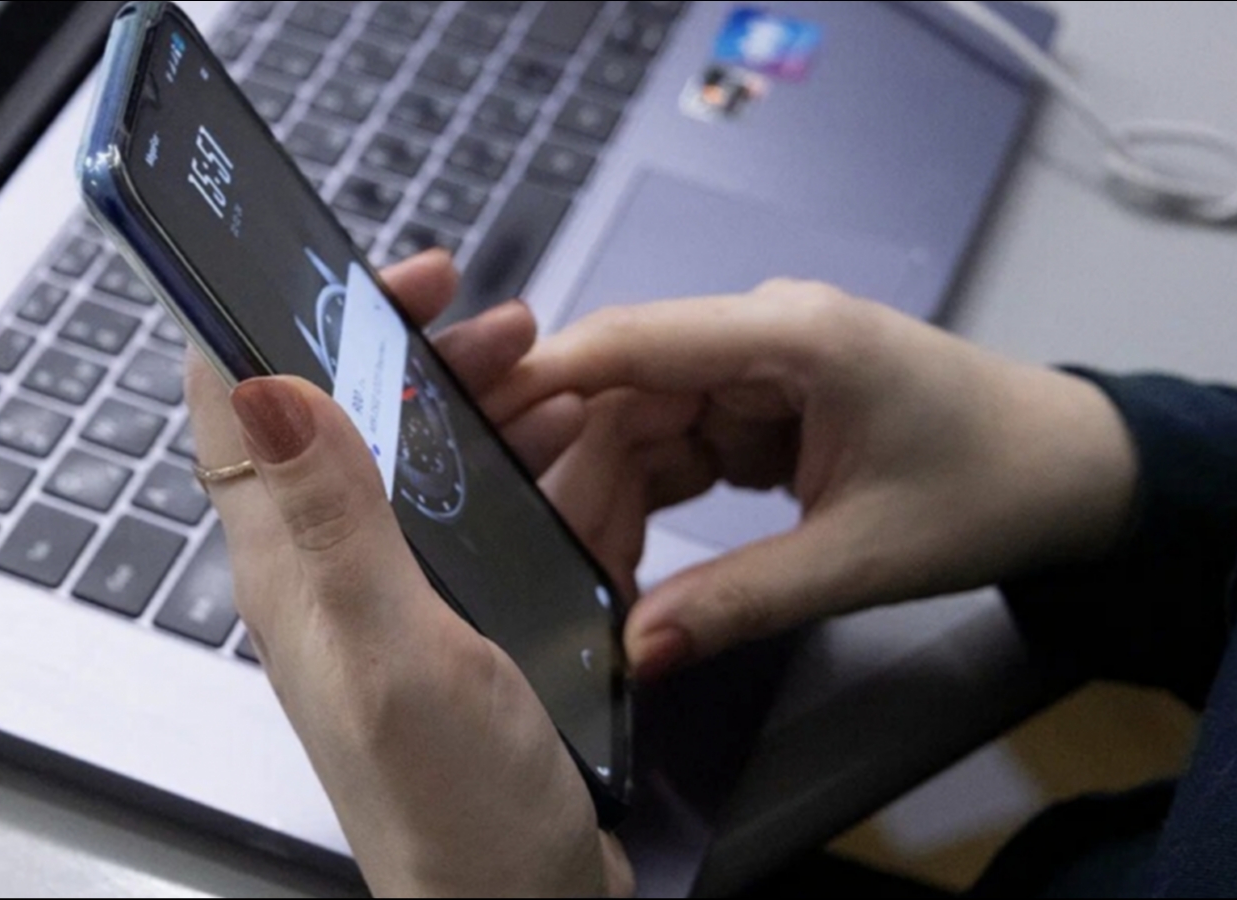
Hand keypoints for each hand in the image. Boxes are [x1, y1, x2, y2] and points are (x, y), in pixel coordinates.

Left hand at [185, 252, 631, 898]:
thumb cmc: (453, 813)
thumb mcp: (395, 653)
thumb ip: (333, 522)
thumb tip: (264, 385)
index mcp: (289, 566)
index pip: (240, 404)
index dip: (291, 317)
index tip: (377, 278)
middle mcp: (325, 571)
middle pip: (338, 413)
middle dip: (412, 347)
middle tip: (495, 323)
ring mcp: (385, 593)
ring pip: (407, 454)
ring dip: (470, 399)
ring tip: (548, 376)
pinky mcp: (441, 618)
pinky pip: (460, 509)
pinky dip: (509, 464)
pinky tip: (564, 457)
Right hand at [490, 280, 1139, 680]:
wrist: (1073, 474)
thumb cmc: (991, 489)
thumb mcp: (861, 557)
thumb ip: (741, 600)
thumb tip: (638, 652)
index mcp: (793, 336)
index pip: (637, 341)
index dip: (544, 379)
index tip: (468, 426)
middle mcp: (764, 335)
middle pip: (627, 394)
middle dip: (578, 480)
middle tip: (540, 566)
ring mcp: (761, 369)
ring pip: (643, 425)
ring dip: (611, 500)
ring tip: (586, 580)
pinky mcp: (763, 406)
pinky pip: (680, 447)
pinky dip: (651, 502)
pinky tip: (629, 560)